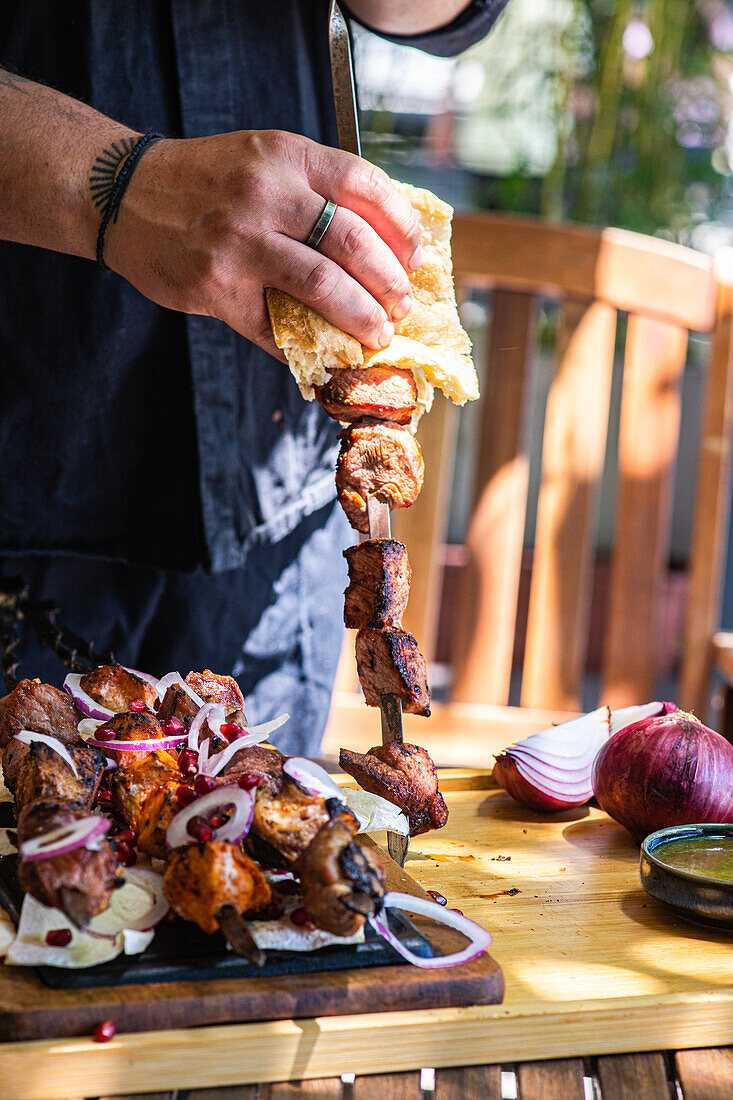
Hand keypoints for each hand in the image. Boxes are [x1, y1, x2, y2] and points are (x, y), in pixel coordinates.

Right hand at [104, 130, 421, 360]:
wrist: (123, 193)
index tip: (416, 255)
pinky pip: (277, 326)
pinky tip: (329, 354)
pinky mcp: (217, 287)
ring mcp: (239, 242)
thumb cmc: (204, 180)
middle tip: (403, 304)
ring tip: (379, 332)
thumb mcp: (262, 159)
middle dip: (389, 281)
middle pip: (352, 241)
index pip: (364, 186)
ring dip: (362, 317)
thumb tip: (382, 246)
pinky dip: (309, 346)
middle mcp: (265, 194)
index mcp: (285, 156)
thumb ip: (315, 190)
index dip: (401, 226)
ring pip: (323, 286)